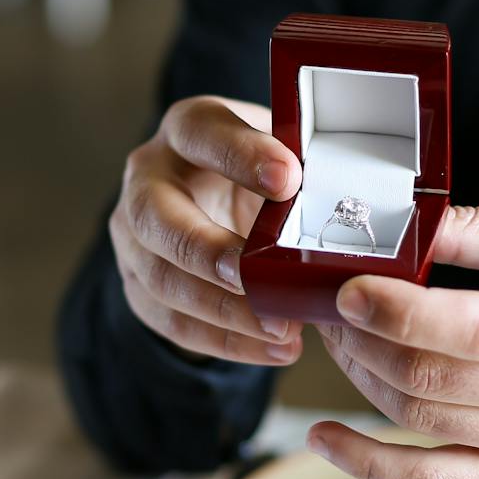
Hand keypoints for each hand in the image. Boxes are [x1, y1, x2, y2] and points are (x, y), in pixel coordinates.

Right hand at [110, 96, 306, 363]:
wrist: (223, 200)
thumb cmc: (261, 173)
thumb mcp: (280, 154)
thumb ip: (301, 169)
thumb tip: (345, 202)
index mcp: (185, 129)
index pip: (201, 133)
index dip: (239, 155)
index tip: (288, 180)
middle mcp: (147, 178)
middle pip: (156, 216)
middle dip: (205, 249)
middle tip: (251, 275)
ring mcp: (134, 236)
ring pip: (161, 278)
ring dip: (222, 310)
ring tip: (280, 326)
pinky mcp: (138, 284)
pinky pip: (172, 321)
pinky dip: (224, 341)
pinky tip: (272, 349)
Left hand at [309, 205, 478, 478]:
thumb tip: (397, 221)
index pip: (471, 331)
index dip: (398, 312)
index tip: (349, 287)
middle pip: (432, 380)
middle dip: (363, 341)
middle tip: (330, 304)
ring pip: (422, 422)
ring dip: (361, 381)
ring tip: (339, 340)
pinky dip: (372, 466)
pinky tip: (327, 439)